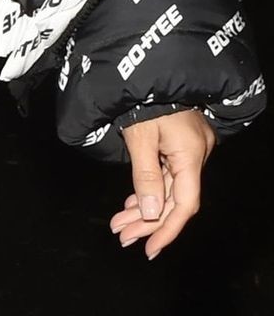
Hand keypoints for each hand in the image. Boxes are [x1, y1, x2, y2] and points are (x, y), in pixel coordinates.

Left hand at [111, 110, 216, 257]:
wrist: (151, 66)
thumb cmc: (144, 98)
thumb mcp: (140, 137)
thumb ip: (146, 176)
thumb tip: (151, 213)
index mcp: (190, 155)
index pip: (184, 205)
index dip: (166, 230)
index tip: (149, 249)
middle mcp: (196, 155)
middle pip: (175, 199)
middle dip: (147, 221)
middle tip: (120, 235)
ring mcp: (190, 148)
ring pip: (169, 187)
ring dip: (145, 206)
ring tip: (119, 222)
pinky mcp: (181, 142)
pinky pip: (168, 173)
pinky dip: (150, 188)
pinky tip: (134, 201)